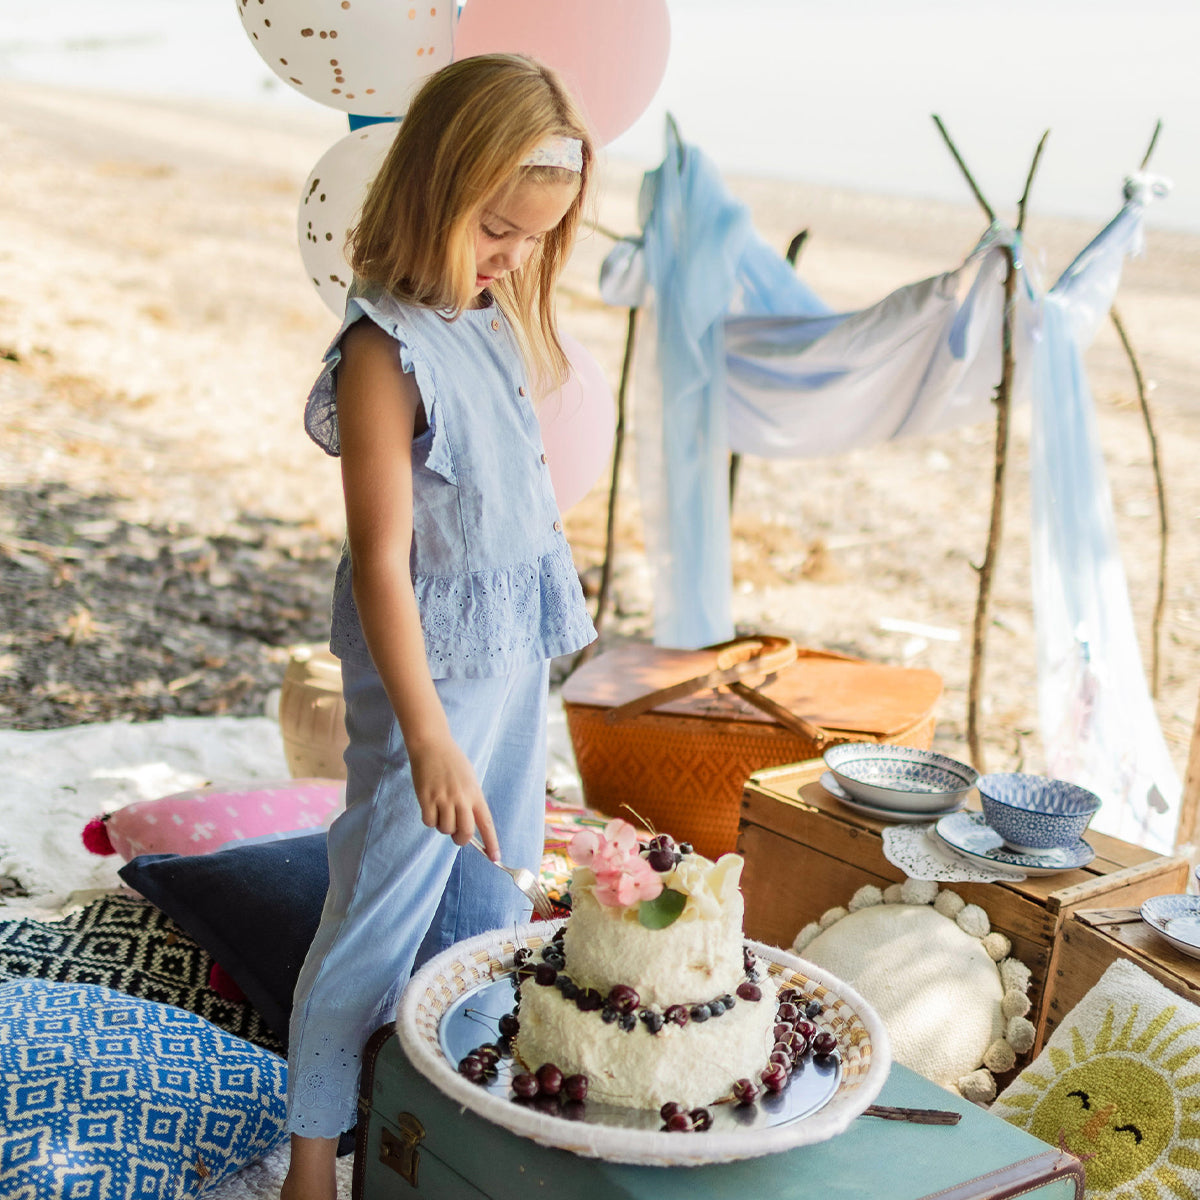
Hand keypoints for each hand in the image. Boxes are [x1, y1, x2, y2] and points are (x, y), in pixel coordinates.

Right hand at [409, 735, 500, 859]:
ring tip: (440, 811)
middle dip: (460, 839)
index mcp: (475, 793)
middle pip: (465, 832)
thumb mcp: (469, 779)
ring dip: (442, 827)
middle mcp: (461, 798)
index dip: (491, 842)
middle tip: (456, 834)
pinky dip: (429, 819)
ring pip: (445, 829)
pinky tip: (429, 807)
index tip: (495, 858)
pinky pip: (429, 822)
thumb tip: (468, 826)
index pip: (486, 823)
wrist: (431, 744)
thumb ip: (470, 801)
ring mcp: (443, 798)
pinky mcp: (426, 798)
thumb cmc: (451, 762)